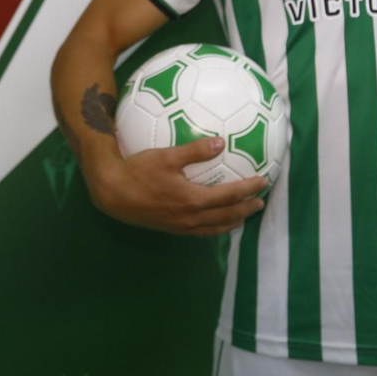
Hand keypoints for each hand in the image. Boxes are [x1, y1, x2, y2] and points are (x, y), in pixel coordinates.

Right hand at [85, 136, 265, 236]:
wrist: (113, 193)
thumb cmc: (139, 171)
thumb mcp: (167, 156)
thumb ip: (195, 150)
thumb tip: (221, 142)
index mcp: (193, 200)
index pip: (230, 196)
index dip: (249, 189)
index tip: (263, 182)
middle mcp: (191, 217)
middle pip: (227, 216)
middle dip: (246, 209)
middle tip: (261, 203)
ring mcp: (180, 226)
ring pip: (214, 228)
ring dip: (232, 221)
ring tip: (243, 216)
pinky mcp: (171, 229)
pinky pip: (201, 232)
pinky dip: (215, 228)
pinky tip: (215, 223)